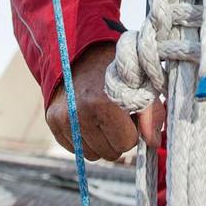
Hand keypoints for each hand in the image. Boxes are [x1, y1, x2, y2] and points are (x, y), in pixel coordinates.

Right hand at [46, 42, 140, 161]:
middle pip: (110, 152)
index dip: (133, 129)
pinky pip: (75, 149)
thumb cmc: (117, 70)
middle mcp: (80, 113)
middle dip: (117, 137)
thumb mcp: (141, 83)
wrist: (81, 51)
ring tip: (101, 116)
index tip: (130, 114)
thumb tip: (152, 143)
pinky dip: (84, 138)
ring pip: (92, 154)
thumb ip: (151, 114)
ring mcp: (64, 118)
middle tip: (116, 115)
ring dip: (100, 141)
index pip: (127, 142)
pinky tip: (87, 118)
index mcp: (105, 102)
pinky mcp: (52, 121)